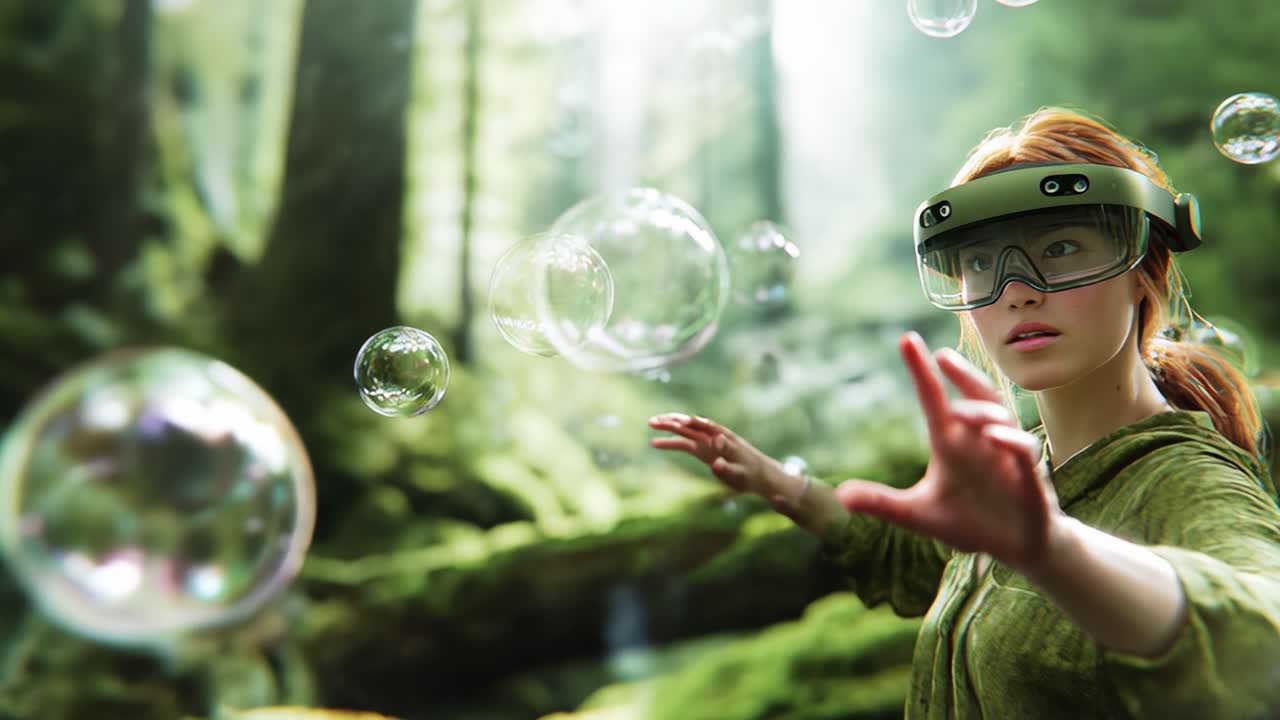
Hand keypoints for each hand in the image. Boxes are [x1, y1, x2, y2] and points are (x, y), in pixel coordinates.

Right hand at [647, 414, 787, 498]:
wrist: (760, 475)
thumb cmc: (751, 476)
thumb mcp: (740, 473)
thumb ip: (727, 468)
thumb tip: (714, 463)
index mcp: (723, 438)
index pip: (704, 427)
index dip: (689, 423)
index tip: (675, 422)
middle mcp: (714, 437)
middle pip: (690, 425)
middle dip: (672, 422)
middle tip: (653, 421)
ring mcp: (708, 443)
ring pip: (686, 431)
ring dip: (669, 427)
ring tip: (650, 423)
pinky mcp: (705, 451)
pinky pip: (685, 444)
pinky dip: (671, 442)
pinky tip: (656, 444)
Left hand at [834, 332, 1062, 570]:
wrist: (1015, 551)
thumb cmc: (969, 523)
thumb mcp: (918, 515)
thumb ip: (883, 503)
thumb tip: (841, 496)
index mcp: (951, 444)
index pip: (933, 399)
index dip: (921, 371)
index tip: (906, 339)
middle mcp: (980, 442)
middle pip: (975, 397)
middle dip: (962, 375)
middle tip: (941, 357)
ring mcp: (1006, 457)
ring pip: (1002, 419)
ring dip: (983, 412)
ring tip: (961, 410)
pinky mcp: (1029, 479)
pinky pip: (1024, 452)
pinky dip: (1011, 442)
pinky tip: (994, 438)